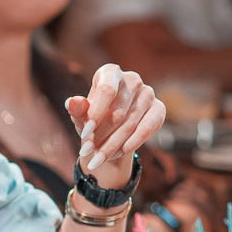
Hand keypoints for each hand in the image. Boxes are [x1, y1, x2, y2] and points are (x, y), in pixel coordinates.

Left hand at [66, 65, 165, 189]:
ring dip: (111, 145)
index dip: (96, 113)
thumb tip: (71, 102)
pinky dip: (128, 145)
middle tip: (86, 152)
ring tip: (96, 159)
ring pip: (130, 125)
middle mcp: (132, 79)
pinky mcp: (159, 109)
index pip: (107, 90)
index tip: (84, 133)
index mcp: (111, 72)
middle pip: (118, 112)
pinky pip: (145, 130)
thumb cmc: (94, 118)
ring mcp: (148, 93)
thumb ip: (77, 110)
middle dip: (100, 136)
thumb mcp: (82, 116)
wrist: (114, 129)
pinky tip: (114, 155)